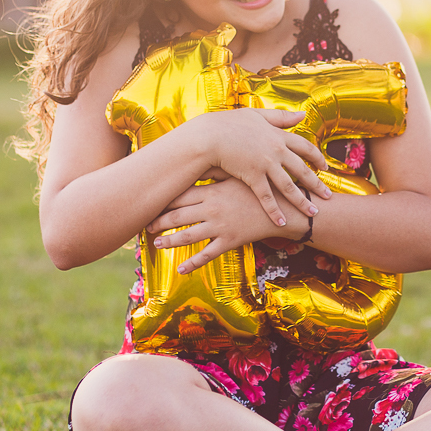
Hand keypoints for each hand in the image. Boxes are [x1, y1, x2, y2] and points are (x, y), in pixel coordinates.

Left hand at [147, 178, 305, 272]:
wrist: (285, 208)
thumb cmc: (262, 188)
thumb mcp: (238, 175)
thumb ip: (215, 171)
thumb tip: (197, 161)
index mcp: (212, 192)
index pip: (180, 195)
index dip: (163, 199)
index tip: (150, 201)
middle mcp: (212, 209)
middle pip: (178, 216)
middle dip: (160, 221)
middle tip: (145, 224)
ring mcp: (220, 227)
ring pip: (188, 236)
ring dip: (169, 240)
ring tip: (156, 243)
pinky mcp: (230, 241)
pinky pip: (207, 255)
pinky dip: (192, 263)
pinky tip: (180, 269)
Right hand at [190, 109, 330, 227]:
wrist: (209, 135)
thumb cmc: (229, 123)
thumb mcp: (257, 115)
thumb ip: (280, 116)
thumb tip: (302, 114)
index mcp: (278, 135)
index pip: (305, 147)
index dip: (317, 158)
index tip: (325, 167)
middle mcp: (276, 150)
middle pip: (302, 169)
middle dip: (317, 184)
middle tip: (328, 195)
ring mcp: (265, 164)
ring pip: (289, 186)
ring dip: (302, 201)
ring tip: (313, 212)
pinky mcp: (253, 177)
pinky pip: (267, 197)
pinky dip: (275, 211)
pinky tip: (282, 223)